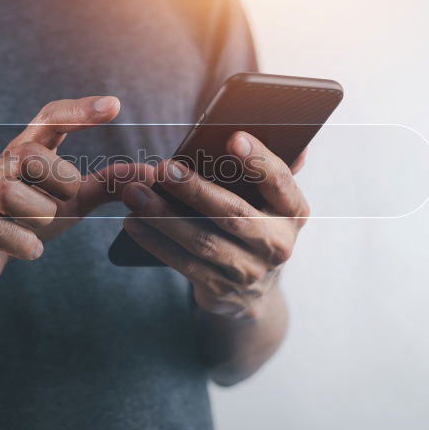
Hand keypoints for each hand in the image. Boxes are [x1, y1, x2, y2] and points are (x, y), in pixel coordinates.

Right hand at [0, 96, 150, 295]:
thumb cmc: (24, 217)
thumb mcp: (70, 201)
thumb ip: (106, 184)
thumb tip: (151, 173)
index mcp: (25, 153)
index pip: (49, 120)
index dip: (79, 111)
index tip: (114, 106)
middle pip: (29, 155)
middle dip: (59, 179)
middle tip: (69, 198)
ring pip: (7, 191)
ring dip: (39, 211)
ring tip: (44, 224)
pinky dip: (22, 241)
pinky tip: (35, 251)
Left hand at [121, 132, 308, 319]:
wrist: (253, 291)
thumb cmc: (253, 223)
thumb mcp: (269, 200)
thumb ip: (271, 170)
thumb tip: (294, 142)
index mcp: (292, 211)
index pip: (279, 181)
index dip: (258, 160)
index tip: (232, 138)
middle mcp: (277, 244)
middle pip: (233, 214)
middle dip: (195, 190)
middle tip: (162, 168)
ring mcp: (250, 272)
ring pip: (203, 241)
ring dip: (164, 216)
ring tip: (135, 193)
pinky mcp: (222, 290)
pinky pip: (184, 264)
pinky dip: (156, 242)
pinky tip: (134, 222)